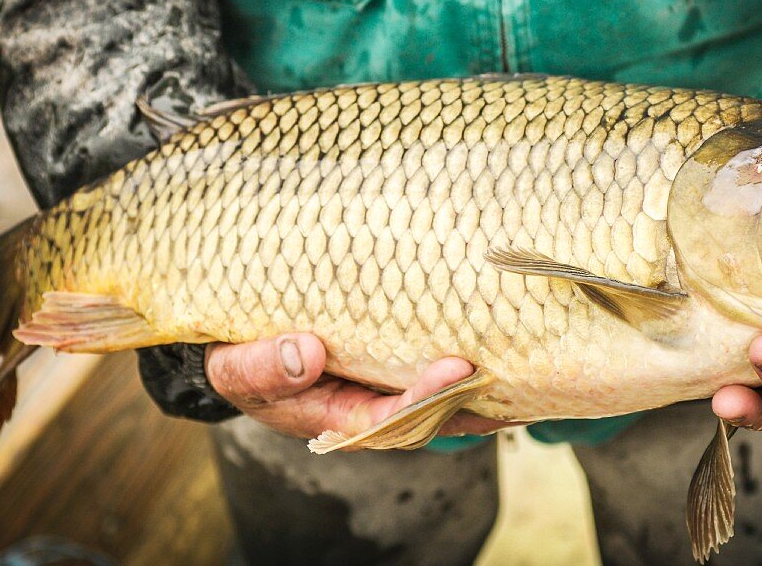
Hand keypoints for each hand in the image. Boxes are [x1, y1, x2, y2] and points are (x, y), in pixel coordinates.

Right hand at [205, 334, 509, 439]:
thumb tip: (307, 354)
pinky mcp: (389, 362)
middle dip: (472, 394)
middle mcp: (367, 407)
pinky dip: (464, 361)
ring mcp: (381, 386)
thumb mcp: (237, 367)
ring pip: (439, 394)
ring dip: (481, 384)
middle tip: (512, 368)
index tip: (457, 369)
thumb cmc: (238, 360)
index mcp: (334, 416)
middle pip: (430, 411)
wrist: (235, 349)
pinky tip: (501, 343)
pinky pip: (430, 366)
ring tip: (526, 362)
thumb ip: (266, 366)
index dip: (426, 397)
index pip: (390, 417)